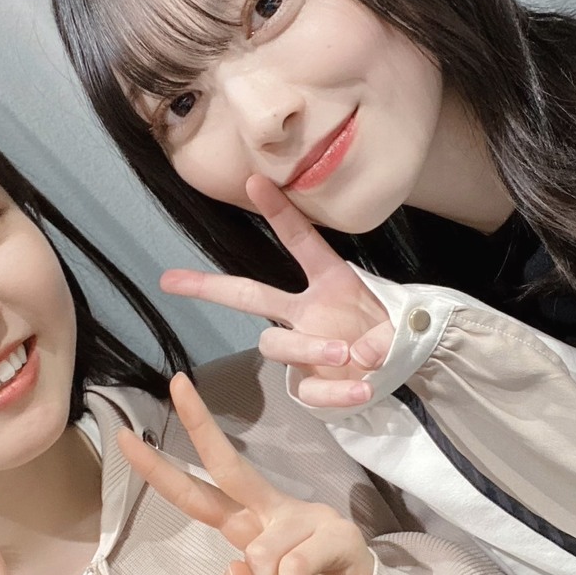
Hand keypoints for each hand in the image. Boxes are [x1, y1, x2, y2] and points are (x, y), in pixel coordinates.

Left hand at [119, 373, 374, 574]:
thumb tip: (232, 568)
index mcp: (250, 524)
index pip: (201, 491)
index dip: (162, 470)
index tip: (127, 437)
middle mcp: (274, 511)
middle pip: (230, 466)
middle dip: (199, 425)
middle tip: (176, 384)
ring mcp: (308, 518)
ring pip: (260, 554)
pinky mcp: (338, 535)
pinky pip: (293, 569)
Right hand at [161, 174, 392, 407]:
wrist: (403, 374)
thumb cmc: (392, 336)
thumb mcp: (400, 326)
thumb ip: (384, 337)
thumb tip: (359, 355)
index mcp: (329, 283)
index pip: (300, 242)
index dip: (279, 213)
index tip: (255, 181)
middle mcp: (306, 313)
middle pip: (249, 295)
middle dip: (208, 286)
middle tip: (172, 280)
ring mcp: (304, 348)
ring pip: (277, 343)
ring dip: (308, 346)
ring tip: (346, 353)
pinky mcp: (310, 384)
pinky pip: (309, 389)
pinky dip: (335, 393)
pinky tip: (361, 390)